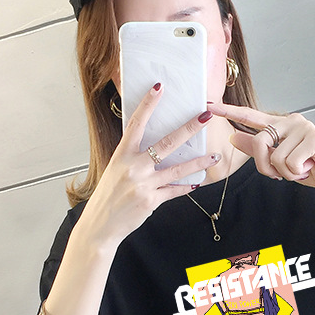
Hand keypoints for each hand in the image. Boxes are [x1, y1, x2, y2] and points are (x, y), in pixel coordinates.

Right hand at [82, 84, 219, 244]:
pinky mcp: (151, 201)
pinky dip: (186, 186)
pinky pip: (174, 191)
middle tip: (205, 115)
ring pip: (177, 169)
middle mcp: (133, 167)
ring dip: (199, 162)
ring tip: (214, 155)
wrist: (100, 226)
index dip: (148, 105)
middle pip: (166, 143)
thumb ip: (132, 159)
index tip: (159, 88)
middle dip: (189, 128)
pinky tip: (197, 182)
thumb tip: (151, 148)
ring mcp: (143, 185)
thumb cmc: (107, 198)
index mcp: (121, 156)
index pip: (136, 124)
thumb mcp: (115, 171)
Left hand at [209, 103, 314, 200]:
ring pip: (276, 157)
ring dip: (286, 173)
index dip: (231, 112)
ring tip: (301, 168)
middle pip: (260, 143)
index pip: (251, 116)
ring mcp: (304, 127)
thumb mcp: (278, 161)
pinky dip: (297, 172)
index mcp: (281, 125)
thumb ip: (257, 149)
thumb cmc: (309, 168)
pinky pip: (290, 162)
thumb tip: (234, 138)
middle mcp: (291, 121)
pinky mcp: (314, 138)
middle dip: (265, 167)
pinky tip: (309, 167)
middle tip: (280, 175)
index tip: (211, 106)